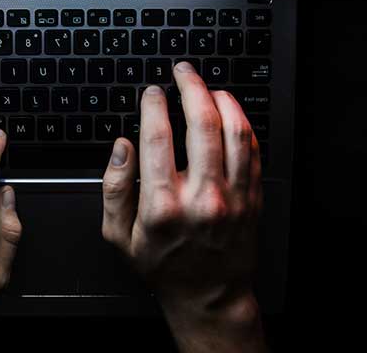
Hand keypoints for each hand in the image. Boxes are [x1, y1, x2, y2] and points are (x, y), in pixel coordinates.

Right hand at [101, 62, 265, 351]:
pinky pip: (252, 150)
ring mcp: (232, 197)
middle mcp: (201, 198)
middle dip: (190, 88)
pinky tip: (230, 111)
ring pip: (234, 131)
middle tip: (183, 72)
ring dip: (221, 100)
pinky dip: (242, 123)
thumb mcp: (118, 235)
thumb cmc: (162, 264)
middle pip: (201, 124)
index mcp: (162, 206)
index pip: (158, 137)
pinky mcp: (251, 198)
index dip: (154, 105)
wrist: (208, 294)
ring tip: (208, 87)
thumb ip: (114, 188)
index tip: (151, 92)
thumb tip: (121, 147)